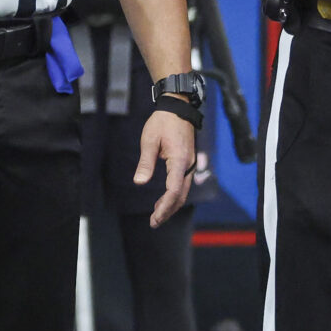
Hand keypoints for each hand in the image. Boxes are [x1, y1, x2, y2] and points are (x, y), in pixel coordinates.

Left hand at [136, 108, 198, 225]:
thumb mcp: (149, 140)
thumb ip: (146, 162)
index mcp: (179, 160)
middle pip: (181, 195)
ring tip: (157, 215)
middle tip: (154, 222)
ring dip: (171, 205)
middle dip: (168, 211)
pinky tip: (164, 201)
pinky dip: (174, 195)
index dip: (165, 206)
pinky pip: (183, 184)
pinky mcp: (187, 162)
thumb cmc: (162, 122)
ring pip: (183, 191)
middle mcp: (188, 165)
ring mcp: (190, 164)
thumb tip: (139, 182)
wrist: (178, 108)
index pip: (174, 190)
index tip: (154, 217)